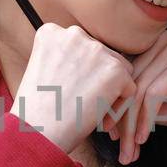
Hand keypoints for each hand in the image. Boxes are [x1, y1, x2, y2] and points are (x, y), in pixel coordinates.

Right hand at [12, 23, 137, 153]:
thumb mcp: (43, 71)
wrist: (36, 134)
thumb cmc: (36, 112)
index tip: (69, 93)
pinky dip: (120, 108)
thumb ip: (66, 59)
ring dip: (111, 91)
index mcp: (52, 33)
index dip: (82, 73)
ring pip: (119, 70)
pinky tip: (100, 121)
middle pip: (103, 56)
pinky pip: (130, 88)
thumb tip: (93, 65)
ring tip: (91, 113)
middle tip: (82, 105)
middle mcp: (74, 34)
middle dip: (98, 80)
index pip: (82, 48)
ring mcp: (96, 50)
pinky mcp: (115, 70)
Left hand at [108, 31, 166, 164]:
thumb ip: (133, 106)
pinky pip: (156, 93)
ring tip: (130, 151)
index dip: (112, 106)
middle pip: (129, 84)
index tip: (107, 135)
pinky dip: (146, 118)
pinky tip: (143, 139)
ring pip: (139, 90)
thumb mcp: (157, 107)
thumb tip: (103, 122)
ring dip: (131, 126)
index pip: (122, 77)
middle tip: (120, 150)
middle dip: (121, 121)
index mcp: (150, 47)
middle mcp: (161, 42)